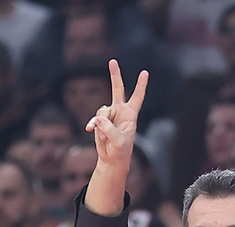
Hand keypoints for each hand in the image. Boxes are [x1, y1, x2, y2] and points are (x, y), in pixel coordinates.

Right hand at [85, 60, 148, 175]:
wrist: (112, 158)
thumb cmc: (121, 151)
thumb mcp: (118, 141)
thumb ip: (109, 130)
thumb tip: (98, 119)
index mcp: (131, 115)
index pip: (137, 97)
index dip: (141, 85)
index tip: (145, 72)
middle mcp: (121, 111)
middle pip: (117, 89)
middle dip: (115, 75)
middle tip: (112, 61)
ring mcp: (110, 115)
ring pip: (102, 111)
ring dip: (101, 124)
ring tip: (104, 137)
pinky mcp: (100, 120)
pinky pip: (94, 119)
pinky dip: (92, 125)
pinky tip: (89, 131)